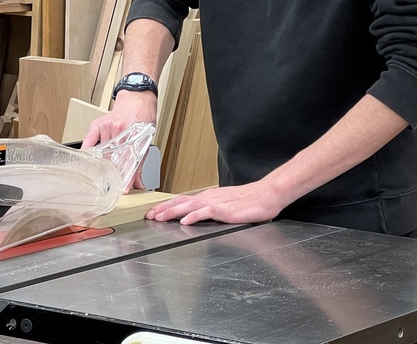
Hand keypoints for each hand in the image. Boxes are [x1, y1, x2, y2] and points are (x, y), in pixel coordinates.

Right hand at [82, 91, 156, 190]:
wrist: (137, 98)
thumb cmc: (142, 117)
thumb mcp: (147, 139)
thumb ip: (140, 162)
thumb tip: (138, 183)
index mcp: (136, 135)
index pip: (130, 161)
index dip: (127, 177)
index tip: (124, 189)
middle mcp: (121, 130)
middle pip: (114, 158)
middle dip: (113, 173)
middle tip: (112, 186)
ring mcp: (109, 126)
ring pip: (102, 151)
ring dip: (101, 164)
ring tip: (100, 176)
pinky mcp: (99, 124)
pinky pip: (89, 140)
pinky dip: (87, 150)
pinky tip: (86, 159)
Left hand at [145, 182, 285, 226]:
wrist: (267, 194)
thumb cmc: (250, 201)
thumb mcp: (226, 205)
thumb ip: (212, 210)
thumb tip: (197, 216)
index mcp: (208, 197)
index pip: (182, 200)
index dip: (167, 206)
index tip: (154, 213)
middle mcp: (209, 197)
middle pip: (181, 202)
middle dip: (163, 209)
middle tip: (149, 216)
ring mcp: (217, 203)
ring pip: (189, 205)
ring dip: (172, 212)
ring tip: (159, 218)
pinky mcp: (225, 210)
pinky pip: (206, 212)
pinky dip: (194, 215)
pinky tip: (184, 221)